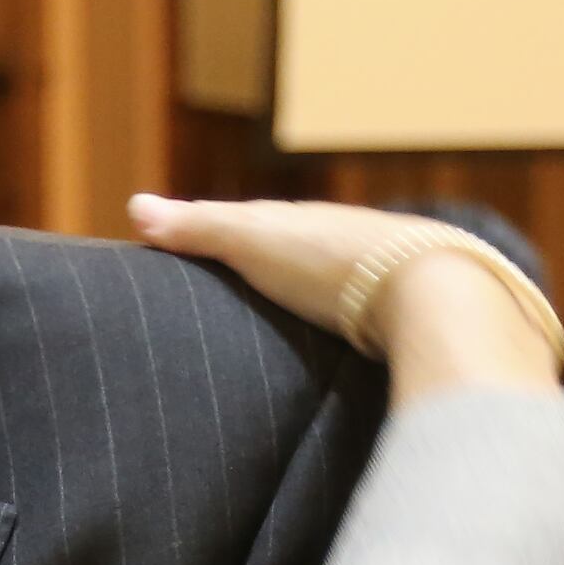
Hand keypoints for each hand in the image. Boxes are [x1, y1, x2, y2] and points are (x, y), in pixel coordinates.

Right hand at [127, 196, 560, 402]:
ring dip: (324, 309)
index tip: (205, 264)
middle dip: (282, 276)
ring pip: (345, 294)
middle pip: (307, 261)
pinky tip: (348, 357)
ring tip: (291, 337)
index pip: (264, 228)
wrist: (429, 292)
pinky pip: (373, 327)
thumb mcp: (252, 238)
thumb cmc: (333, 262)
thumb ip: (198, 227)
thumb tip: (134, 207)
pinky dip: (354, 334)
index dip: (234, 241)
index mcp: (314, 224)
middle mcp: (355, 246)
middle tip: (244, 301)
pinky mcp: (414, 326)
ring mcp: (389, 284)